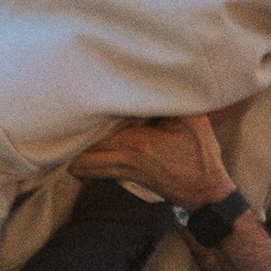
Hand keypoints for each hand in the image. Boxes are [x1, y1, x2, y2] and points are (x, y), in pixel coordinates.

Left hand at [69, 113, 232, 207]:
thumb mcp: (190, 120)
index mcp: (134, 143)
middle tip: (66, 120)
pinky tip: (88, 148)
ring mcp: (122, 171)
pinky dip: (86, 162)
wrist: (204, 190)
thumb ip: (169, 101)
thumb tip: (151, 80)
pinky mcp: (126, 178)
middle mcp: (122, 158)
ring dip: (75, 154)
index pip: (94, 134)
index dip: (80, 122)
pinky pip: (95, 171)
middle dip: (70, 140)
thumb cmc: (198, 153)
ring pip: (83, 167)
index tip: (72, 107)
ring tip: (73, 136)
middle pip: (79, 156)